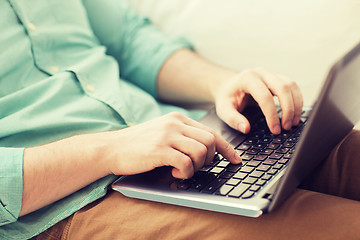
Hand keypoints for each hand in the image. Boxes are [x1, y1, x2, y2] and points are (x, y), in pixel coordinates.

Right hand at [100, 112, 240, 178]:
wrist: (111, 148)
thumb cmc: (138, 144)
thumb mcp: (163, 133)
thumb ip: (182, 136)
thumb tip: (207, 149)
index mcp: (178, 119)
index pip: (211, 132)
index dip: (227, 148)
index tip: (236, 160)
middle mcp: (175, 124)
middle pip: (210, 141)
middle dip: (211, 159)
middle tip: (199, 167)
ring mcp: (167, 135)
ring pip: (201, 152)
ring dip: (197, 167)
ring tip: (184, 170)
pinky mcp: (160, 150)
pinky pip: (186, 163)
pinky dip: (185, 173)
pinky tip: (175, 173)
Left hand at [214, 67, 302, 134]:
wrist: (228, 85)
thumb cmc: (227, 97)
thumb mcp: (223, 109)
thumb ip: (233, 119)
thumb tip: (246, 129)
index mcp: (247, 78)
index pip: (265, 96)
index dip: (272, 115)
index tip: (275, 130)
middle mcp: (261, 73)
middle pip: (282, 88)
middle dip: (288, 109)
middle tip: (286, 127)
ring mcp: (271, 74)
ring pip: (291, 86)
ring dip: (296, 105)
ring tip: (293, 123)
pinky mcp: (278, 79)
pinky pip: (293, 87)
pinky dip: (297, 101)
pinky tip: (295, 114)